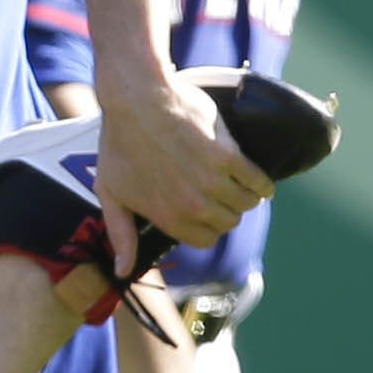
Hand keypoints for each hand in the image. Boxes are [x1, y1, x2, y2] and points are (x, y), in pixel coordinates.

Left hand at [94, 70, 270, 274]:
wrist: (137, 100)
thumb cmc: (120, 144)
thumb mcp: (110, 193)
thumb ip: (121, 235)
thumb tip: (122, 271)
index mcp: (167, 216)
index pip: (204, 240)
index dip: (205, 227)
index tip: (204, 213)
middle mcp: (193, 205)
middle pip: (228, 222)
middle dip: (225, 211)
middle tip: (219, 193)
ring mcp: (212, 181)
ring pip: (246, 204)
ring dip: (246, 197)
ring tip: (237, 184)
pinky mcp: (229, 156)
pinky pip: (258, 181)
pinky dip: (262, 182)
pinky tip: (258, 179)